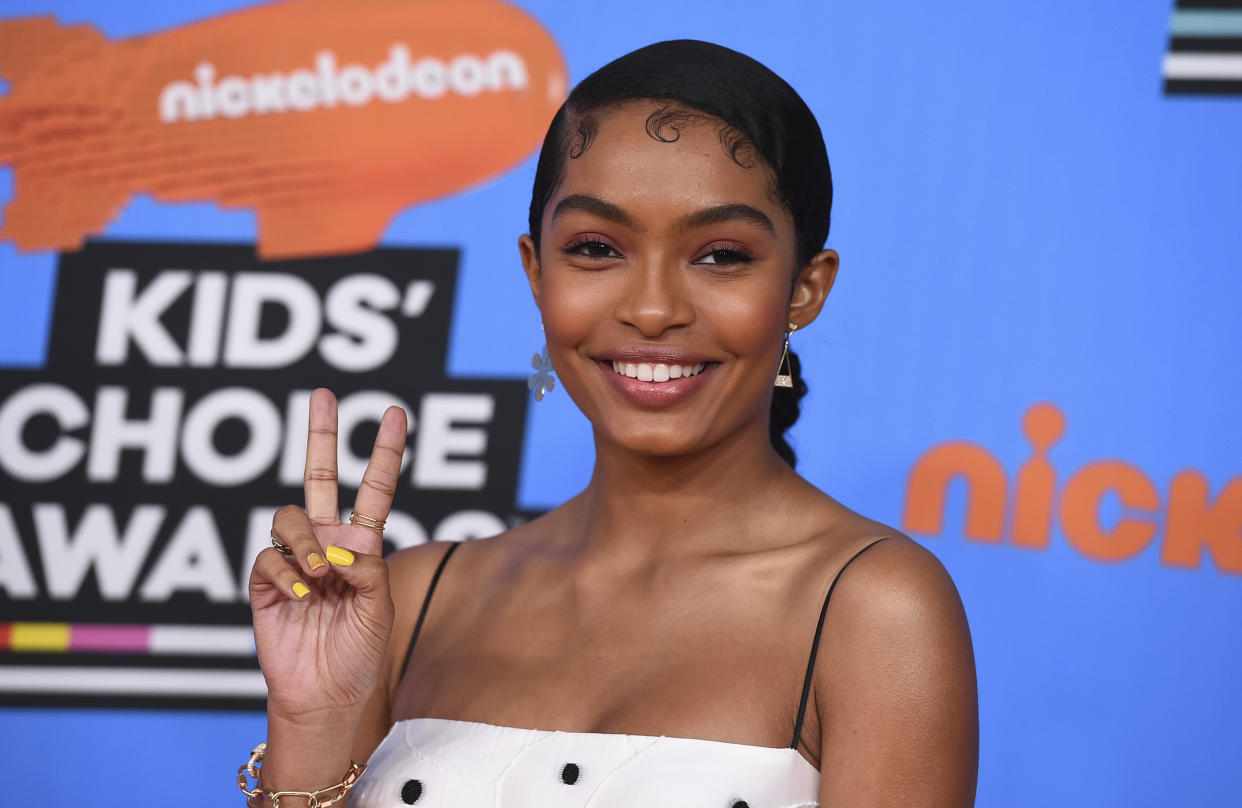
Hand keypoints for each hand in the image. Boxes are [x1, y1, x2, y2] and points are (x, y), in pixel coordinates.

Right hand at [250, 388, 404, 722]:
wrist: (326, 693)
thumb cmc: (359, 651)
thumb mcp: (380, 608)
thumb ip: (367, 571)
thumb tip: (337, 548)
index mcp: (361, 545)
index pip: (373, 490)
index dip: (384, 453)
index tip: (396, 414)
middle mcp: (326, 543)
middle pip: (319, 477)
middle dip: (322, 435)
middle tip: (325, 394)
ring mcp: (293, 559)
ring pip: (289, 515)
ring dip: (308, 539)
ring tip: (321, 573)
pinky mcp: (264, 582)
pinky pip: (269, 557)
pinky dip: (287, 572)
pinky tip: (301, 595)